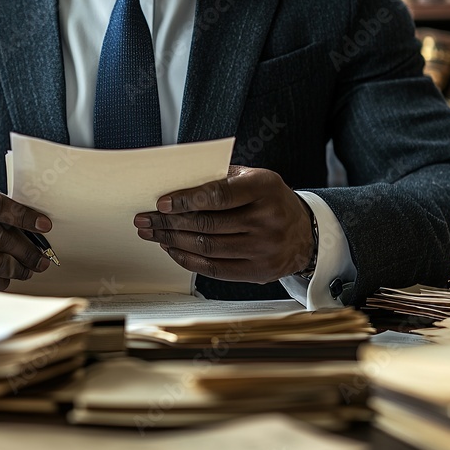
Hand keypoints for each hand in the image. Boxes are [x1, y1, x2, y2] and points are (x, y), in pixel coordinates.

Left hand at [134, 166, 314, 283]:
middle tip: (145, 219)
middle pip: (207, 225)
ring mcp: (263, 249)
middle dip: (169, 222)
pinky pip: (213, 269)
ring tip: (152, 234)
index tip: (162, 203)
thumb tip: (177, 184)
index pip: (218, 196)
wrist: (304, 233)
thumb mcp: (254, 178)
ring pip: (206, 248)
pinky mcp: (257, 272)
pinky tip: (172, 248)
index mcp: (264, 189)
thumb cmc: (270, 200)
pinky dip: (187, 259)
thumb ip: (221, 178)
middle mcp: (266, 220)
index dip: (186, 200)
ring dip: (172, 241)